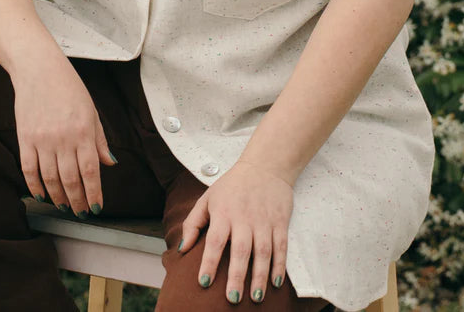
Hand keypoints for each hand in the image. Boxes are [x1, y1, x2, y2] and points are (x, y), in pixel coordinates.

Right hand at [11, 49, 114, 216]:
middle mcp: (64, 138)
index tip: (97, 208)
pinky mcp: (25, 138)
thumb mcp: (91, 110)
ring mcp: (42, 140)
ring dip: (58, 198)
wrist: (39, 69)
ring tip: (64, 206)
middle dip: (78, 201)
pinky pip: (30, 170)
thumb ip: (99, 139)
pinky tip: (42, 195)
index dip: (94, 194)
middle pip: (71, 180)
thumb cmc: (69, 87)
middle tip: (82, 213)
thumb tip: (109, 164)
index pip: (90, 172)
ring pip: (50, 180)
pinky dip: (35, 187)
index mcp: (84, 131)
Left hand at [179, 158, 293, 303]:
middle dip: (237, 276)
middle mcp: (244, 218)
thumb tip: (182, 249)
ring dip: (260, 276)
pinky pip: (280, 246)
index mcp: (223, 212)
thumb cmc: (232, 185)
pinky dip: (279, 265)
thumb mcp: (207, 198)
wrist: (265, 165)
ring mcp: (264, 220)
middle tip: (232, 299)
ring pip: (263, 252)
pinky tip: (275, 282)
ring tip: (256, 298)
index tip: (204, 282)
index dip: (209, 262)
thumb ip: (193, 223)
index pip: (215, 240)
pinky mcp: (280, 221)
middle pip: (241, 250)